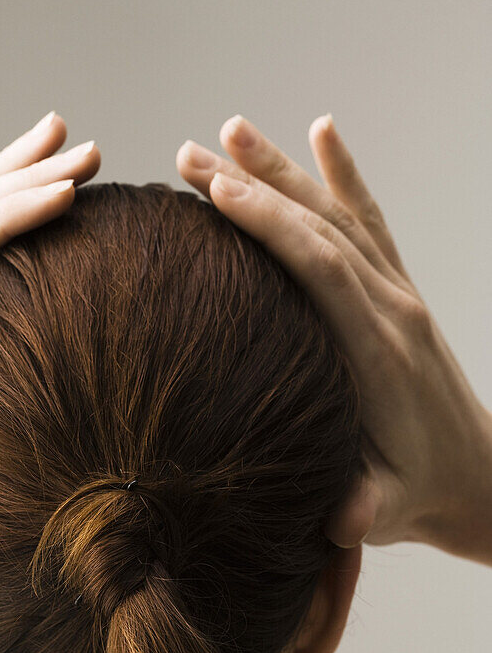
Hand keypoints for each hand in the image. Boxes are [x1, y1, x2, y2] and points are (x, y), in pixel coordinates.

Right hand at [176, 115, 491, 562]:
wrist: (477, 476)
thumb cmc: (417, 494)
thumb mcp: (386, 511)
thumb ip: (362, 511)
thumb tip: (338, 522)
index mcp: (378, 351)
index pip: (320, 268)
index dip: (269, 226)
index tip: (217, 191)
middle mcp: (391, 308)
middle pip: (318, 228)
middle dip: (254, 186)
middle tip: (189, 156)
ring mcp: (398, 295)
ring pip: (337, 215)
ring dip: (284, 170)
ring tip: (231, 130)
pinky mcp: (398, 294)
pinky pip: (369, 223)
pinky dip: (345, 176)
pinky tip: (324, 134)